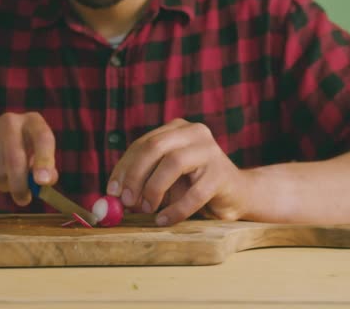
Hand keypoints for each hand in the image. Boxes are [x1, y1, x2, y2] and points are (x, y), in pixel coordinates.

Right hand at [0, 112, 57, 205]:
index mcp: (34, 122)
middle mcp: (11, 121)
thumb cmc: (22, 156)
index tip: (43, 182)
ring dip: (4, 184)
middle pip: (15, 158)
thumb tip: (47, 179)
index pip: (43, 138)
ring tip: (7, 179)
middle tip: (23, 199)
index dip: (44, 160)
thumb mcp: (38, 161)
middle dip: (20, 185)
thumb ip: (47, 171)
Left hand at [106, 119, 249, 225]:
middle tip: (126, 201)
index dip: (124, 168)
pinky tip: (164, 220)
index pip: (142, 144)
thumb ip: (141, 181)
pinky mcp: (222, 174)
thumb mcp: (164, 179)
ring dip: (154, 189)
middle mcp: (194, 132)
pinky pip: (194, 193)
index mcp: (176, 129)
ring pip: (174, 163)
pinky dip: (176, 210)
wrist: (237, 195)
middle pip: (155, 147)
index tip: (112, 191)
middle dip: (135, 175)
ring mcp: (210, 150)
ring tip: (147, 209)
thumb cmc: (193, 186)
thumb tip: (112, 196)